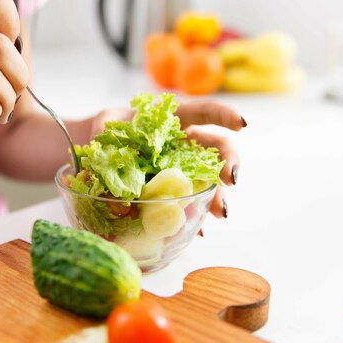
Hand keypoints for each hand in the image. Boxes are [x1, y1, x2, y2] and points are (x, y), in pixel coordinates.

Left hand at [90, 99, 244, 218]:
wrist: (99, 150)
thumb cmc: (109, 128)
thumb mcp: (106, 122)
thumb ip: (107, 131)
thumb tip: (109, 157)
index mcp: (175, 118)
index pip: (205, 112)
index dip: (225, 115)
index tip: (242, 125)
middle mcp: (186, 142)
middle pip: (217, 148)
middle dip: (229, 162)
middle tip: (231, 179)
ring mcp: (183, 167)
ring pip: (208, 179)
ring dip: (217, 196)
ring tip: (221, 212)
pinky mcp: (175, 190)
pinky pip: (190, 202)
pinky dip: (193, 216)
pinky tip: (198, 230)